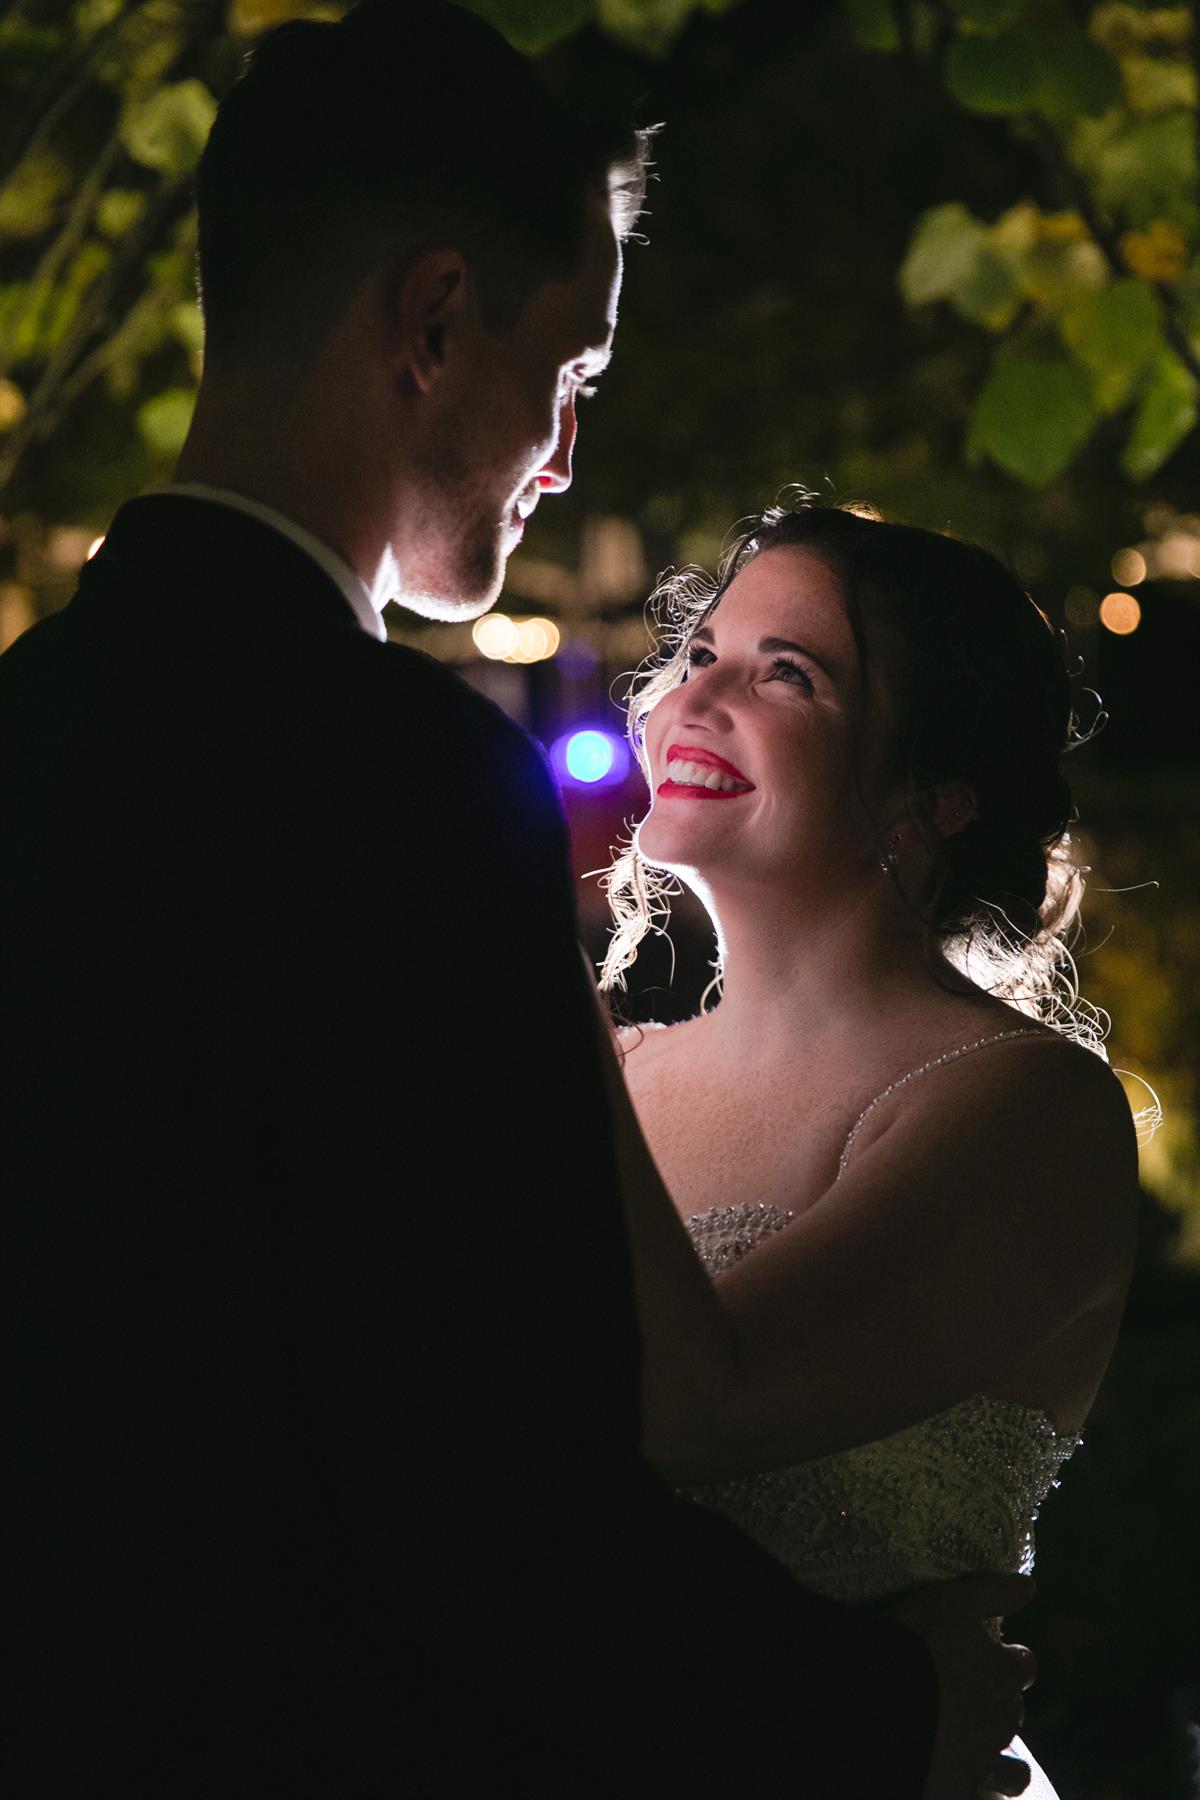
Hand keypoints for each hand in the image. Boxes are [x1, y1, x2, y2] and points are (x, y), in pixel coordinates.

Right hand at [883, 1571, 1036, 1799]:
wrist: (878, 1707)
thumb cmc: (913, 1644)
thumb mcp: (949, 1602)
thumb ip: (991, 1592)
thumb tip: (1031, 1586)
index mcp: (1001, 1673)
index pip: (1024, 1666)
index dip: (1008, 1661)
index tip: (986, 1656)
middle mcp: (1000, 1720)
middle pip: (1014, 1715)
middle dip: (998, 1709)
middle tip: (964, 1701)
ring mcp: (983, 1763)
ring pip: (1014, 1774)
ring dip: (1001, 1766)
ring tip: (973, 1756)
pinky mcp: (960, 1793)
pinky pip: (979, 1798)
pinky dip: (974, 1791)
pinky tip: (952, 1782)